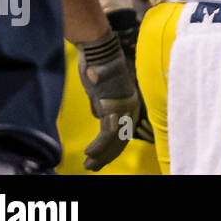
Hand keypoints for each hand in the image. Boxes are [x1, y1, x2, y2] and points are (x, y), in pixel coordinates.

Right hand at [75, 30, 141, 170]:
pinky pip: (108, 133)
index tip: (101, 159)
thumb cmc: (98, 68)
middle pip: (122, 139)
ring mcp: (124, 107)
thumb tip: (99, 118)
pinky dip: (98, 146)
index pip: (124, 133)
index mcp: (131, 104)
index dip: (113, 149)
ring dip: (101, 155)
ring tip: (89, 165)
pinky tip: (89, 153)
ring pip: (115, 140)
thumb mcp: (101, 92)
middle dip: (107, 157)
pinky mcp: (113, 105)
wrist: (99, 52)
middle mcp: (131, 107)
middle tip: (92, 167)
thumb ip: (102, 106)